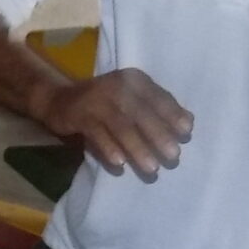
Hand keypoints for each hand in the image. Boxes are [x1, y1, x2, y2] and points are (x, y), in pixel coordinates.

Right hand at [39, 70, 193, 179]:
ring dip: (138, 148)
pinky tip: (120, 164)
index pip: (157, 96)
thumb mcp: (131, 100)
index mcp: (133, 79)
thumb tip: (188, 123)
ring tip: (152, 168)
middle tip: (173, 156)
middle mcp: (116, 86)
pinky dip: (109, 149)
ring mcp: (95, 100)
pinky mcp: (78, 115)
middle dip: (158, 135)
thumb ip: (157, 108)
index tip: (186, 133)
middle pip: (140, 112)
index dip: (172, 113)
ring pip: (121, 126)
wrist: (60, 100)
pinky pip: (97, 134)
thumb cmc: (105, 103)